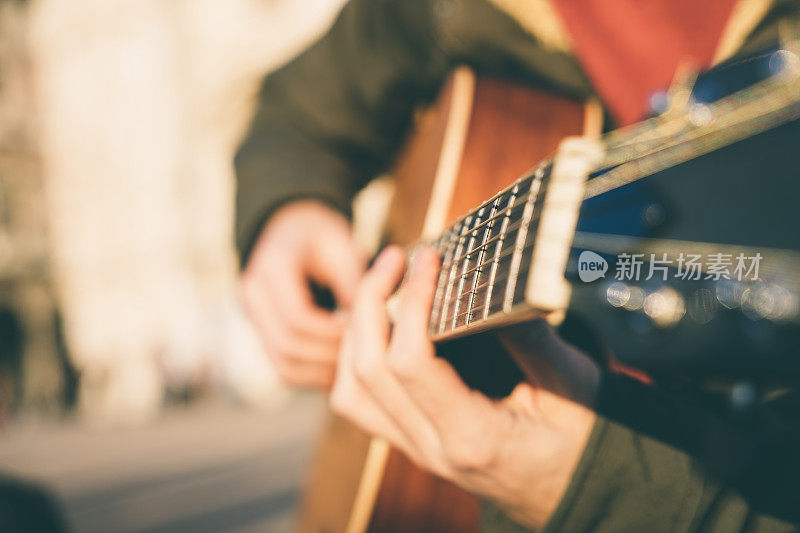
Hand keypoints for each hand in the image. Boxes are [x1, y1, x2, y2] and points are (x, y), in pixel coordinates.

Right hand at [241, 200, 365, 387]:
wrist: (292, 232)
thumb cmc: (322, 236)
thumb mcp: (342, 245)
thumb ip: (355, 282)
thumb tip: (377, 325)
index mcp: (271, 269)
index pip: (298, 318)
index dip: (334, 332)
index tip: (367, 331)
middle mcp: (254, 298)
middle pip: (289, 347)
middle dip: (332, 355)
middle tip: (370, 355)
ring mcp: (255, 320)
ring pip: (285, 365)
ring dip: (325, 371)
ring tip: (361, 366)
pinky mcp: (265, 336)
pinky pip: (287, 367)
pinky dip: (317, 373)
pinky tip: (346, 368)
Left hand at [330, 246, 599, 528]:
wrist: (567, 494)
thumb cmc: (578, 442)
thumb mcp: (571, 385)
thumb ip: (530, 336)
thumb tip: (495, 280)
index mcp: (473, 436)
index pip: (411, 362)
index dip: (411, 301)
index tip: (428, 259)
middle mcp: (432, 448)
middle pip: (367, 370)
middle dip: (370, 302)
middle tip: (395, 258)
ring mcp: (415, 449)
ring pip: (350, 390)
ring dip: (354, 331)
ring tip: (380, 286)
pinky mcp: (409, 442)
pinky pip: (359, 402)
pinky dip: (357, 357)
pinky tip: (380, 325)